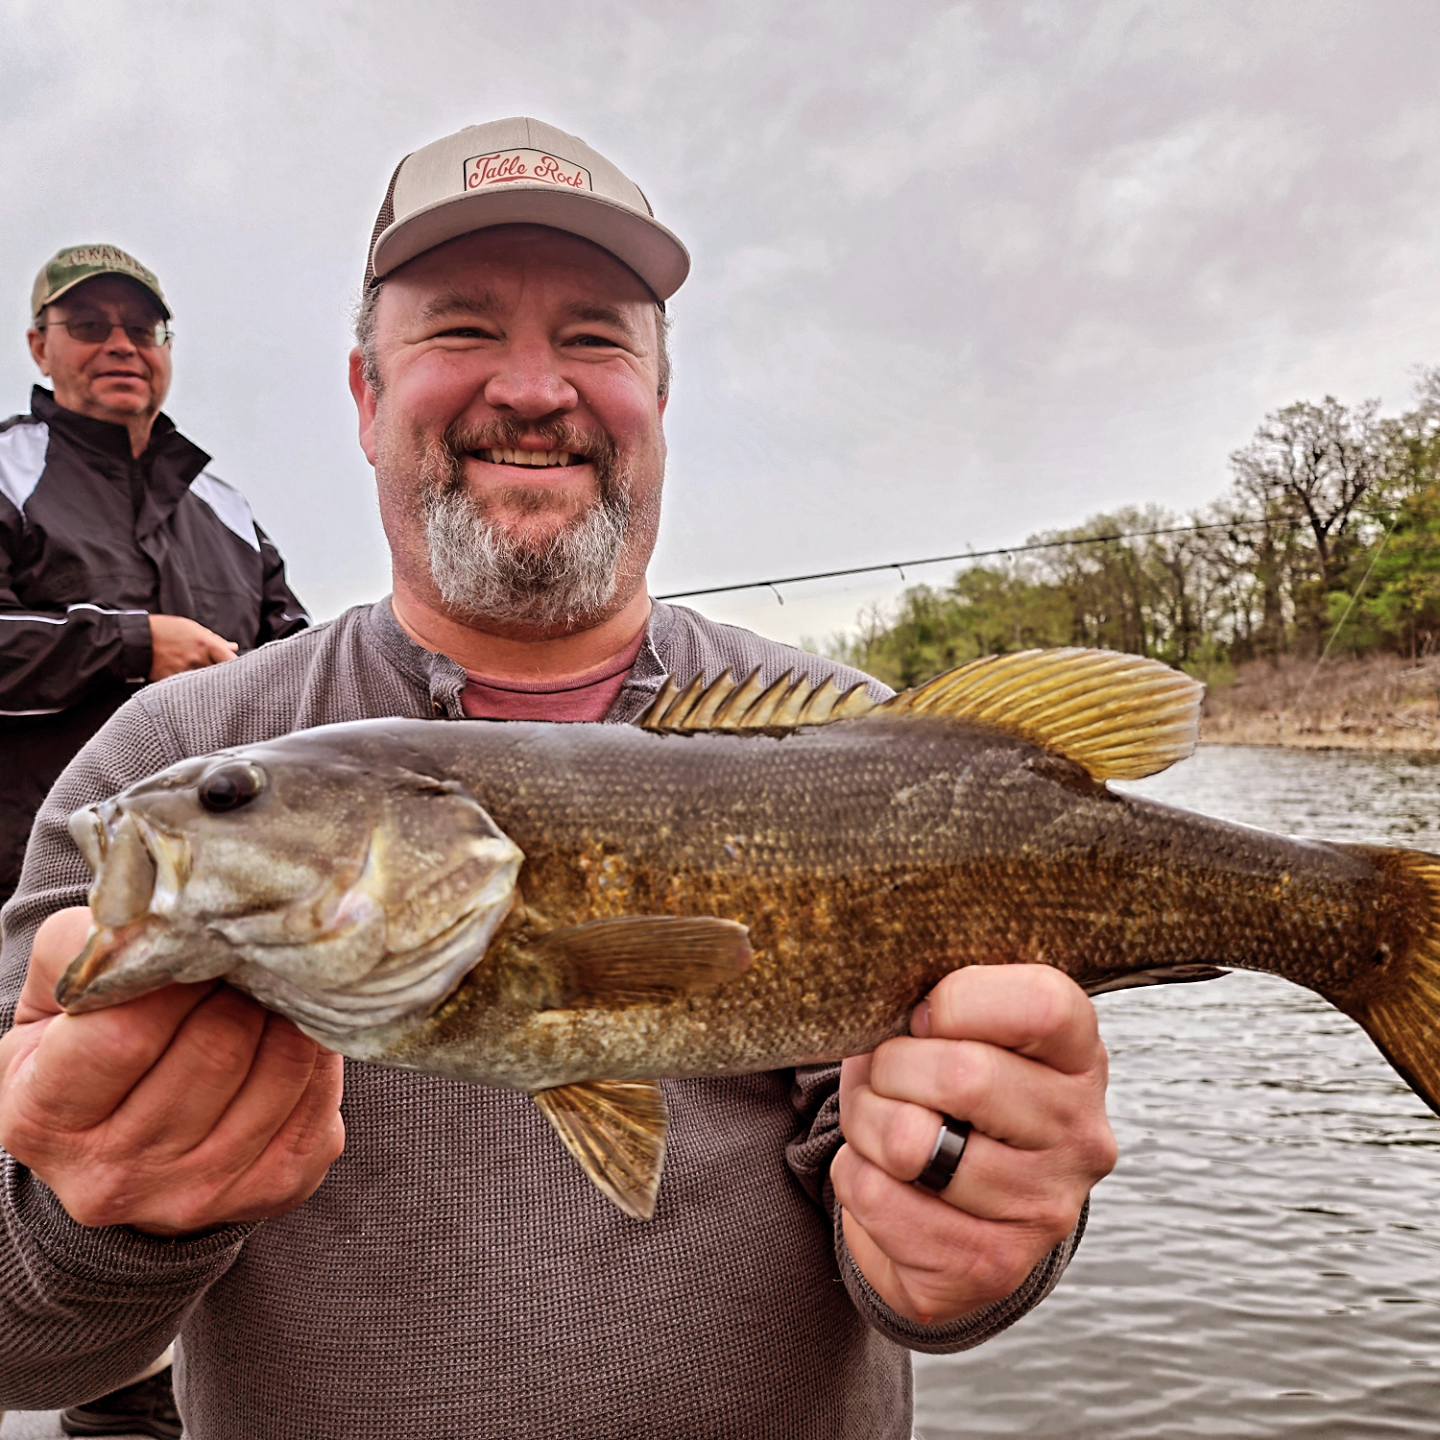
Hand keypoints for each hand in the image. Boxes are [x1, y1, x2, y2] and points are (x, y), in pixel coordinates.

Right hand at [0, 907, 344, 1235]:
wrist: (123, 1145)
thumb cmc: (86, 1049)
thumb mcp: (58, 997)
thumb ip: (90, 949)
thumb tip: (164, 914)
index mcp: (44, 1119)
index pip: (128, 1033)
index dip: (176, 977)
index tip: (197, 944)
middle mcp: (114, 1175)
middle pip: (217, 1048)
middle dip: (240, 988)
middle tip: (244, 958)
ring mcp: (196, 1193)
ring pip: (279, 1070)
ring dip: (287, 1014)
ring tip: (270, 990)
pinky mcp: (271, 1190)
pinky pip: (319, 1097)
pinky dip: (317, 1052)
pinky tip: (294, 1031)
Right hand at [148, 614, 238, 679]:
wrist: (136, 639)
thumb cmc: (166, 630)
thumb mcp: (192, 628)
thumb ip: (214, 640)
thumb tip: (233, 647)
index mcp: (206, 644)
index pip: (231, 661)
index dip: (238, 668)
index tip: (240, 672)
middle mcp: (198, 660)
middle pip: (220, 675)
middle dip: (224, 678)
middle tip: (227, 680)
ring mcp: (184, 672)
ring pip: (204, 684)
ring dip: (207, 684)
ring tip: (204, 682)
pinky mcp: (171, 682)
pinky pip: (186, 688)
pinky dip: (190, 688)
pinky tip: (188, 686)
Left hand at [833, 964, 1115, 1326]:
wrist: (956, 1212)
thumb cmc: (949, 1094)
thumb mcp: (964, 1033)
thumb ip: (941, 1001)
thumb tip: (876, 999)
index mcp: (1080, 1056)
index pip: (1042, 1004)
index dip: (958, 1000)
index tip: (922, 1017)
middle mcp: (1080, 1134)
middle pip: (963, 1074)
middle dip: (889, 1066)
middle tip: (881, 1074)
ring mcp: (1045, 1207)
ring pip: (910, 1143)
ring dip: (865, 1123)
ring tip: (875, 1122)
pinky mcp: (994, 1266)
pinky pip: (880, 1198)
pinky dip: (855, 1175)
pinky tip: (882, 1175)